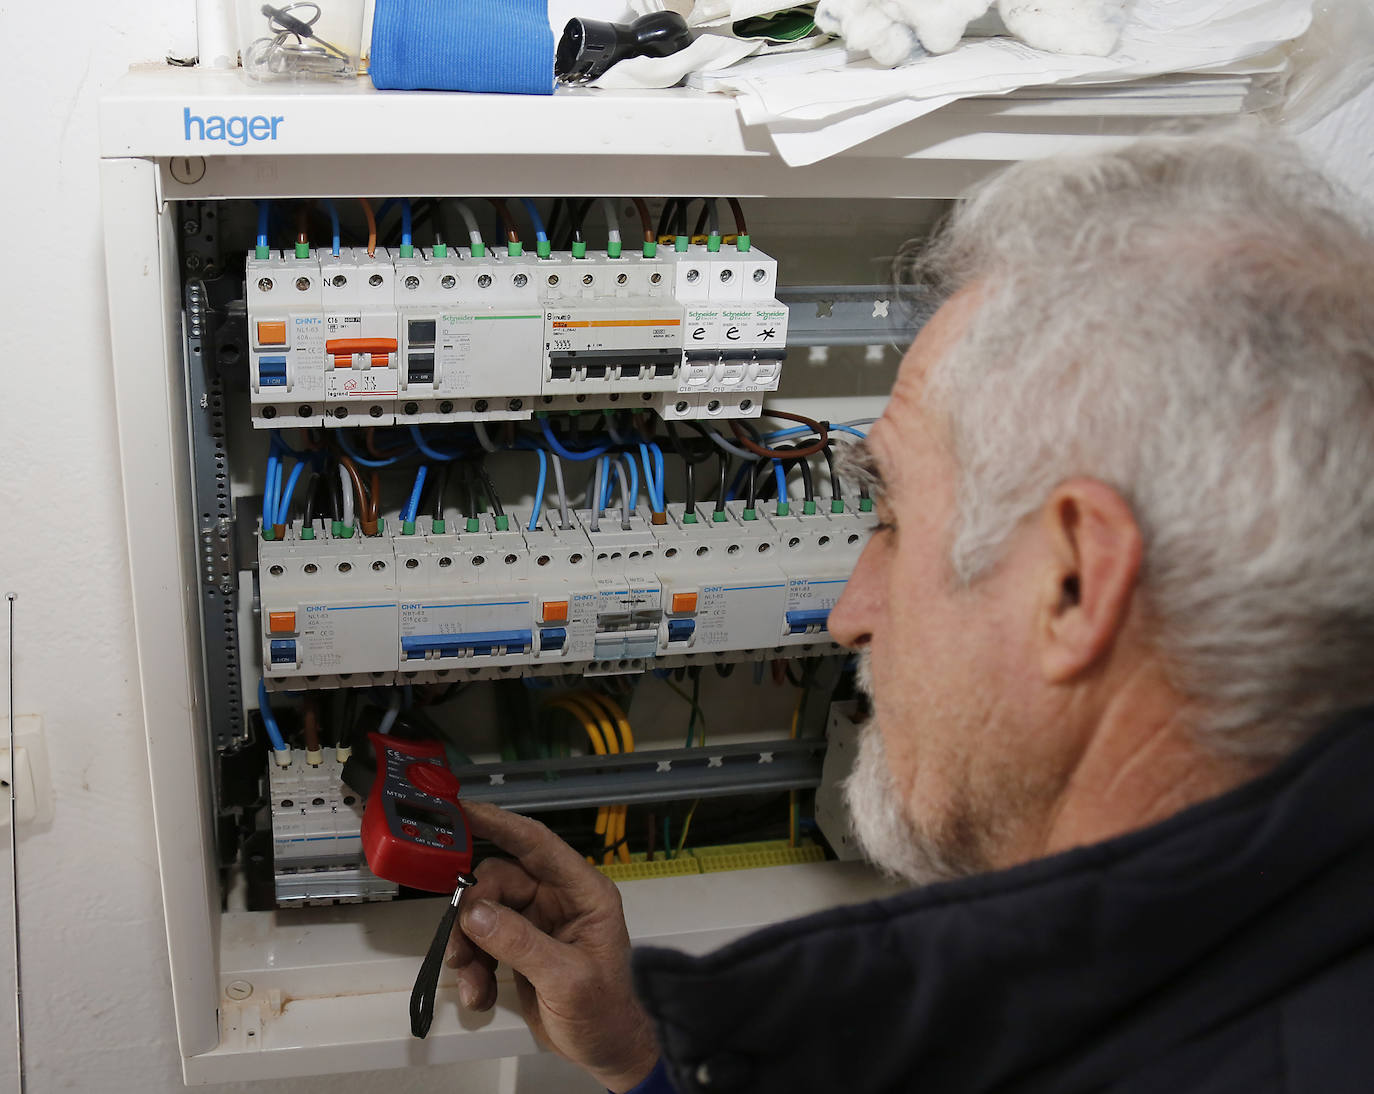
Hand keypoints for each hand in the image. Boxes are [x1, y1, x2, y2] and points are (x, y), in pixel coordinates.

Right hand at [446, 800, 659, 1092]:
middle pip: (499, 880)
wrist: (604, 1051)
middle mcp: (558, 898)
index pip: (537, 843)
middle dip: (473, 911)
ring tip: (471, 979)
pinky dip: (473, 966)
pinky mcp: (519, 945)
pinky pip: (482, 940)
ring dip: (469, 946)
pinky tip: (478, 994)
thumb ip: (521, 943)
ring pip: (484, 911)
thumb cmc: (604, 1013)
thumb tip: (475, 912)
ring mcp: (537, 921)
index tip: (462, 809)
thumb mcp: (566, 979)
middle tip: (461, 946)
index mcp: (583, 892)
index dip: (499, 822)